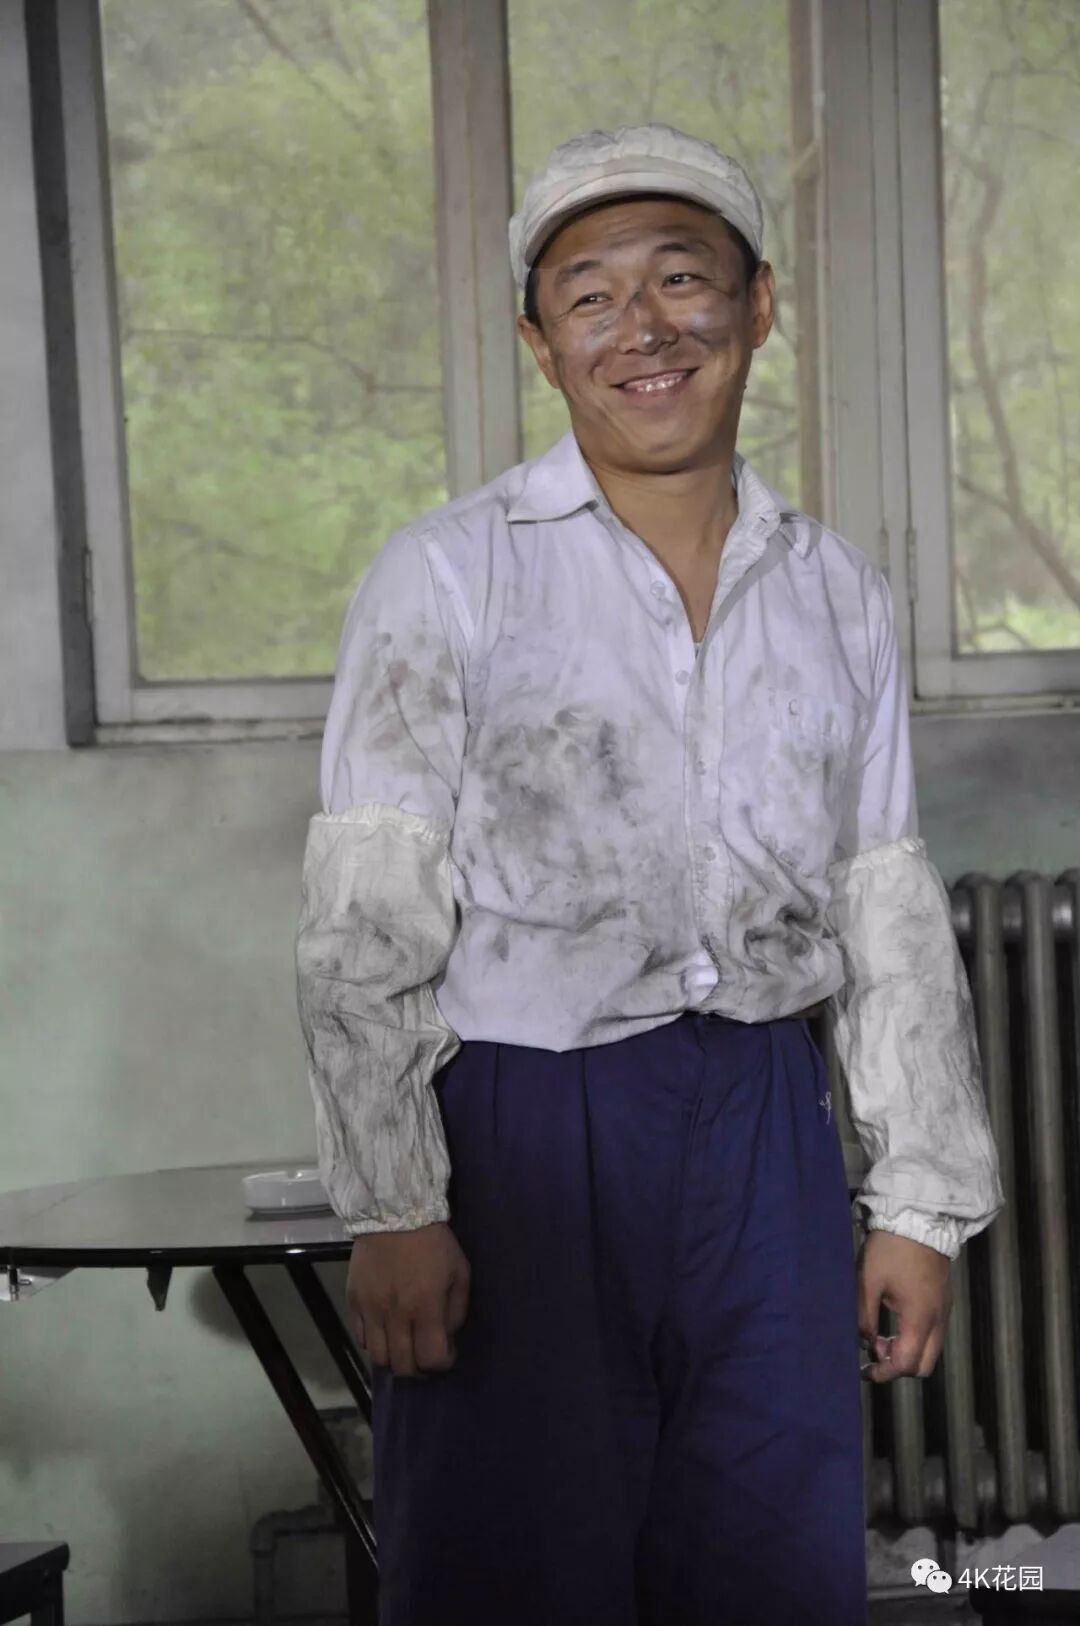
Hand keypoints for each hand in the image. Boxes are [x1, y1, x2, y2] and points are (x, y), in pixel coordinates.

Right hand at [347, 1222, 470, 1377]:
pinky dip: (375, 1342)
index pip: (431, 1358)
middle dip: (419, 1369)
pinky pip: (361, 1337)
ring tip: (405, 1348)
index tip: (447, 1354)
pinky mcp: (353, 1301)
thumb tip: (446, 1337)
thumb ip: (456, 1310)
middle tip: (426, 1357)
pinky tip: (387, 1332)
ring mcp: (371, 1309)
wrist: (394, 1213)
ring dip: (394, 1359)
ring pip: (379, 1358)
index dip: (442, 1364)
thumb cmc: (434, 1242)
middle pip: (402, 1366)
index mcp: (425, 1306)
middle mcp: (395, 1314)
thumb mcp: (460, 1272)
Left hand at [857, 1229, 952, 1382]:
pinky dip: (915, 1338)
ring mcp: (944, 1311)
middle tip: (874, 1350)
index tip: (866, 1371)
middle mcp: (938, 1321)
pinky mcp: (944, 1301)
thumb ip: (864, 1316)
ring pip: (930, 1350)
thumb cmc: (891, 1250)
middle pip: (924, 1365)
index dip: (885, 1373)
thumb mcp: (868, 1282)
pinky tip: (894, 1321)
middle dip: (898, 1366)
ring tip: (880, 1335)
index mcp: (920, 1319)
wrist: (918, 1219)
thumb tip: (863, 1342)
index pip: (906, 1364)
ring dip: (906, 1352)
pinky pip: (933, 1333)